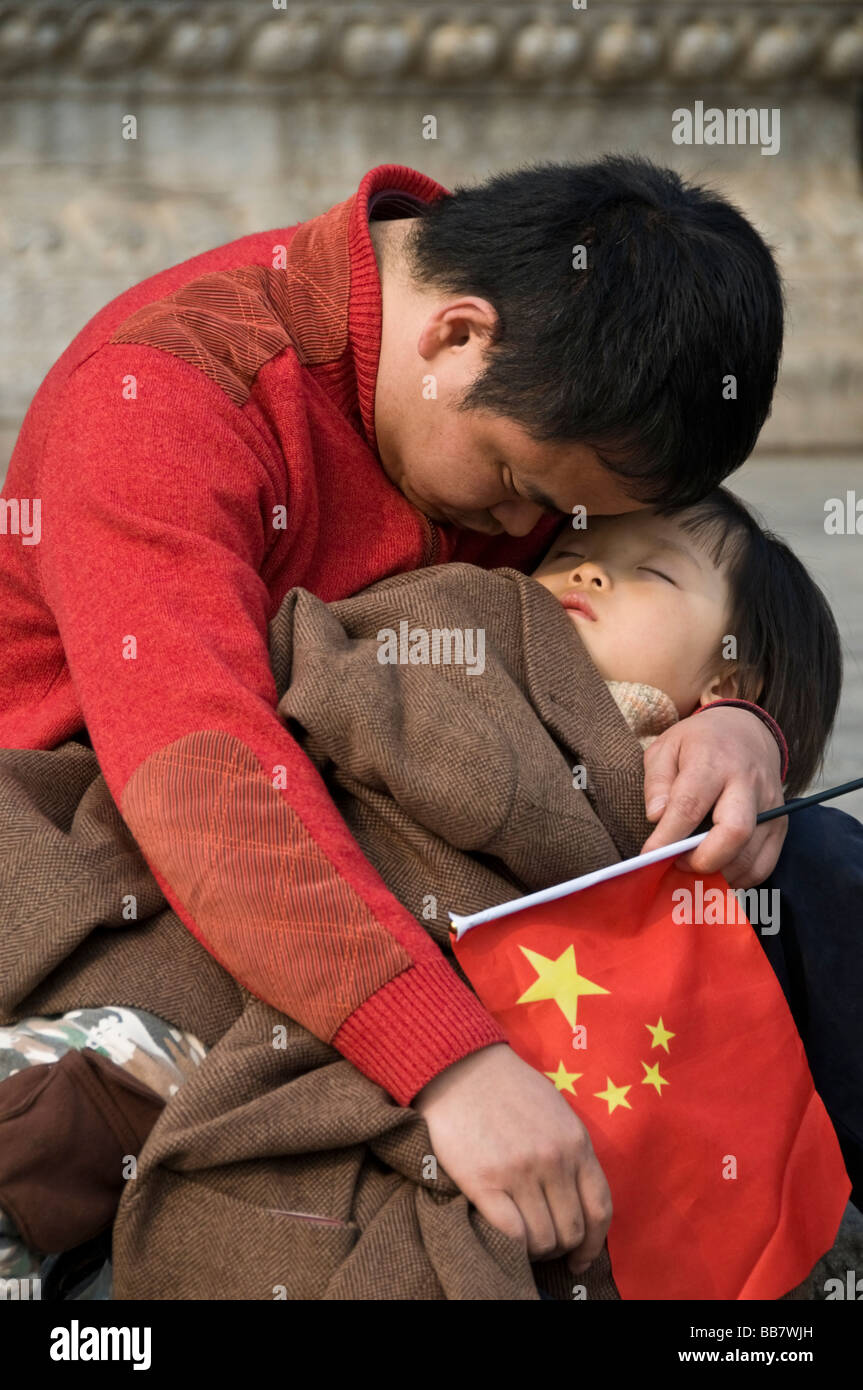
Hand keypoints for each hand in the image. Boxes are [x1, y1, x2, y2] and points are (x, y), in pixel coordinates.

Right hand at [412, 1043, 610, 1275]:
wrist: (459, 1066)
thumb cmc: (506, 1086)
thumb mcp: (555, 1110)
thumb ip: (570, 1149)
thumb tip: (575, 1194)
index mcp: (575, 1142)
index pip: (599, 1208)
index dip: (593, 1244)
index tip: (581, 1258)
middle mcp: (553, 1160)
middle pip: (571, 1230)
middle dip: (559, 1246)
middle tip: (542, 1244)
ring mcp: (519, 1172)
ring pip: (543, 1239)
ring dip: (534, 1249)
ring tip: (520, 1242)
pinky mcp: (484, 1181)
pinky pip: (511, 1234)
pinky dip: (511, 1246)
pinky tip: (503, 1239)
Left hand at [640, 705, 785, 886]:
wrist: (747, 731)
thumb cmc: (699, 743)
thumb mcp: (666, 748)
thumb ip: (657, 782)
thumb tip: (657, 818)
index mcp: (713, 761)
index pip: (691, 804)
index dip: (669, 836)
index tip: (649, 856)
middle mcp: (747, 783)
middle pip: (734, 832)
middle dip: (703, 860)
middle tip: (678, 863)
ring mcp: (769, 806)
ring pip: (751, 855)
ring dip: (718, 873)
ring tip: (693, 867)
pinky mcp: (780, 824)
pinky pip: (764, 864)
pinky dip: (739, 878)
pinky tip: (718, 871)